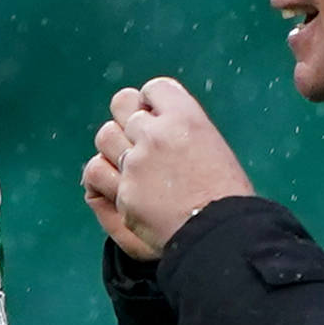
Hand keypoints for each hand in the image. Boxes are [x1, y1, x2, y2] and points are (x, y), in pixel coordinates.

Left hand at [82, 75, 253, 264]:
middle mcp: (156, 134)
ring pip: (105, 135)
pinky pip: (96, 172)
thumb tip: (152, 121)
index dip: (152, 101)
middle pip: (123, 104)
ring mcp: (136, 164)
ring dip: (113, 145)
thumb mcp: (213, 147)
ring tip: (128, 162)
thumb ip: (181, 130)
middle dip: (128, 118)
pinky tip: (114, 183)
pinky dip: (101, 175)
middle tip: (138, 138)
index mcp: (186, 118)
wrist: (222, 236)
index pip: (154, 88)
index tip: (156, 115)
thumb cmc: (227, 196)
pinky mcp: (124, 193)